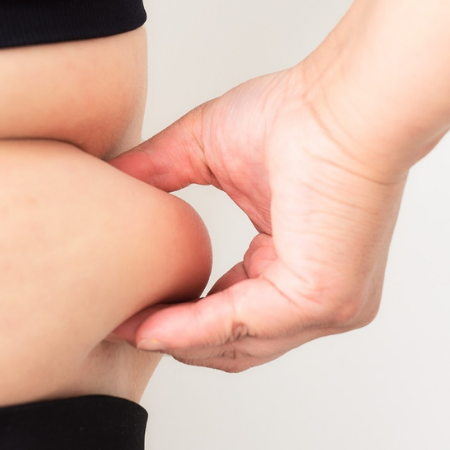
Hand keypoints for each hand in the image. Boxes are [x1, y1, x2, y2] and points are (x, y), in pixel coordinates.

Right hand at [107, 63, 407, 371]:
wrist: (341, 104)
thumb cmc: (297, 114)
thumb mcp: (203, 150)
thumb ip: (157, 172)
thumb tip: (108, 181)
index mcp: (296, 265)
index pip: (233, 314)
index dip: (177, 319)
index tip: (128, 309)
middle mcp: (317, 296)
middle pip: (233, 345)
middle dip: (171, 342)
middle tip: (118, 328)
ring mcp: (325, 305)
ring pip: (235, 346)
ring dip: (173, 342)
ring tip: (125, 329)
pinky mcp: (320, 300)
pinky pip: (242, 326)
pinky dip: (190, 330)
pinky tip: (151, 326)